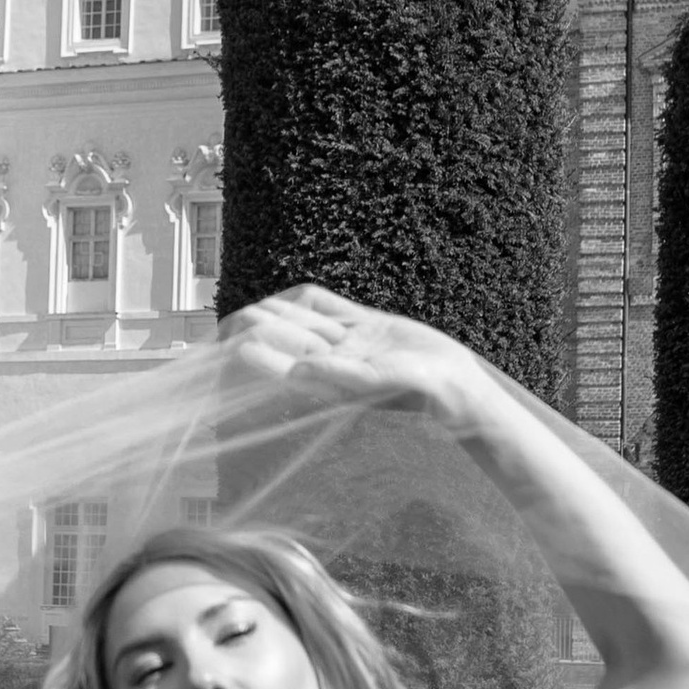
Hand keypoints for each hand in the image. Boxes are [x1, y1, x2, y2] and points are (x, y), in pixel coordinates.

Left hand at [227, 284, 529, 455]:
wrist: (455, 386)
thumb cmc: (420, 391)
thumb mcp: (378, 381)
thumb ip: (339, 375)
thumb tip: (298, 369)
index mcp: (332, 379)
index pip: (285, 363)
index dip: (259, 355)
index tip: (233, 346)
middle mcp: (337, 362)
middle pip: (291, 340)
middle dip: (264, 330)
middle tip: (235, 320)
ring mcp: (353, 343)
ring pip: (308, 323)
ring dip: (282, 315)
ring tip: (255, 309)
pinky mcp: (371, 328)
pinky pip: (335, 310)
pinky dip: (315, 303)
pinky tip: (298, 296)